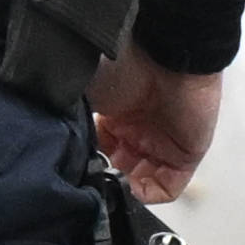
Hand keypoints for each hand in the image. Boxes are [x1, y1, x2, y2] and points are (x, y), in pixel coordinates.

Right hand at [87, 54, 221, 209]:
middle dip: (104, 179)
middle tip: (90, 181)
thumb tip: (57, 143)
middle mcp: (140, 130)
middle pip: (120, 169)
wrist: (163, 50)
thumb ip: (73, 120)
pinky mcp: (186, 154)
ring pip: (141, 182)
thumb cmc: (124, 61)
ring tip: (108, 186)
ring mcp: (164, 142)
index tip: (75, 169)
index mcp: (116, 114)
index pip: (99, 151)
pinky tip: (128, 190)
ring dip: (123, 190)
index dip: (87, 163)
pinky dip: (146, 194)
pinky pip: (167, 187)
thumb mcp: (83, 91)